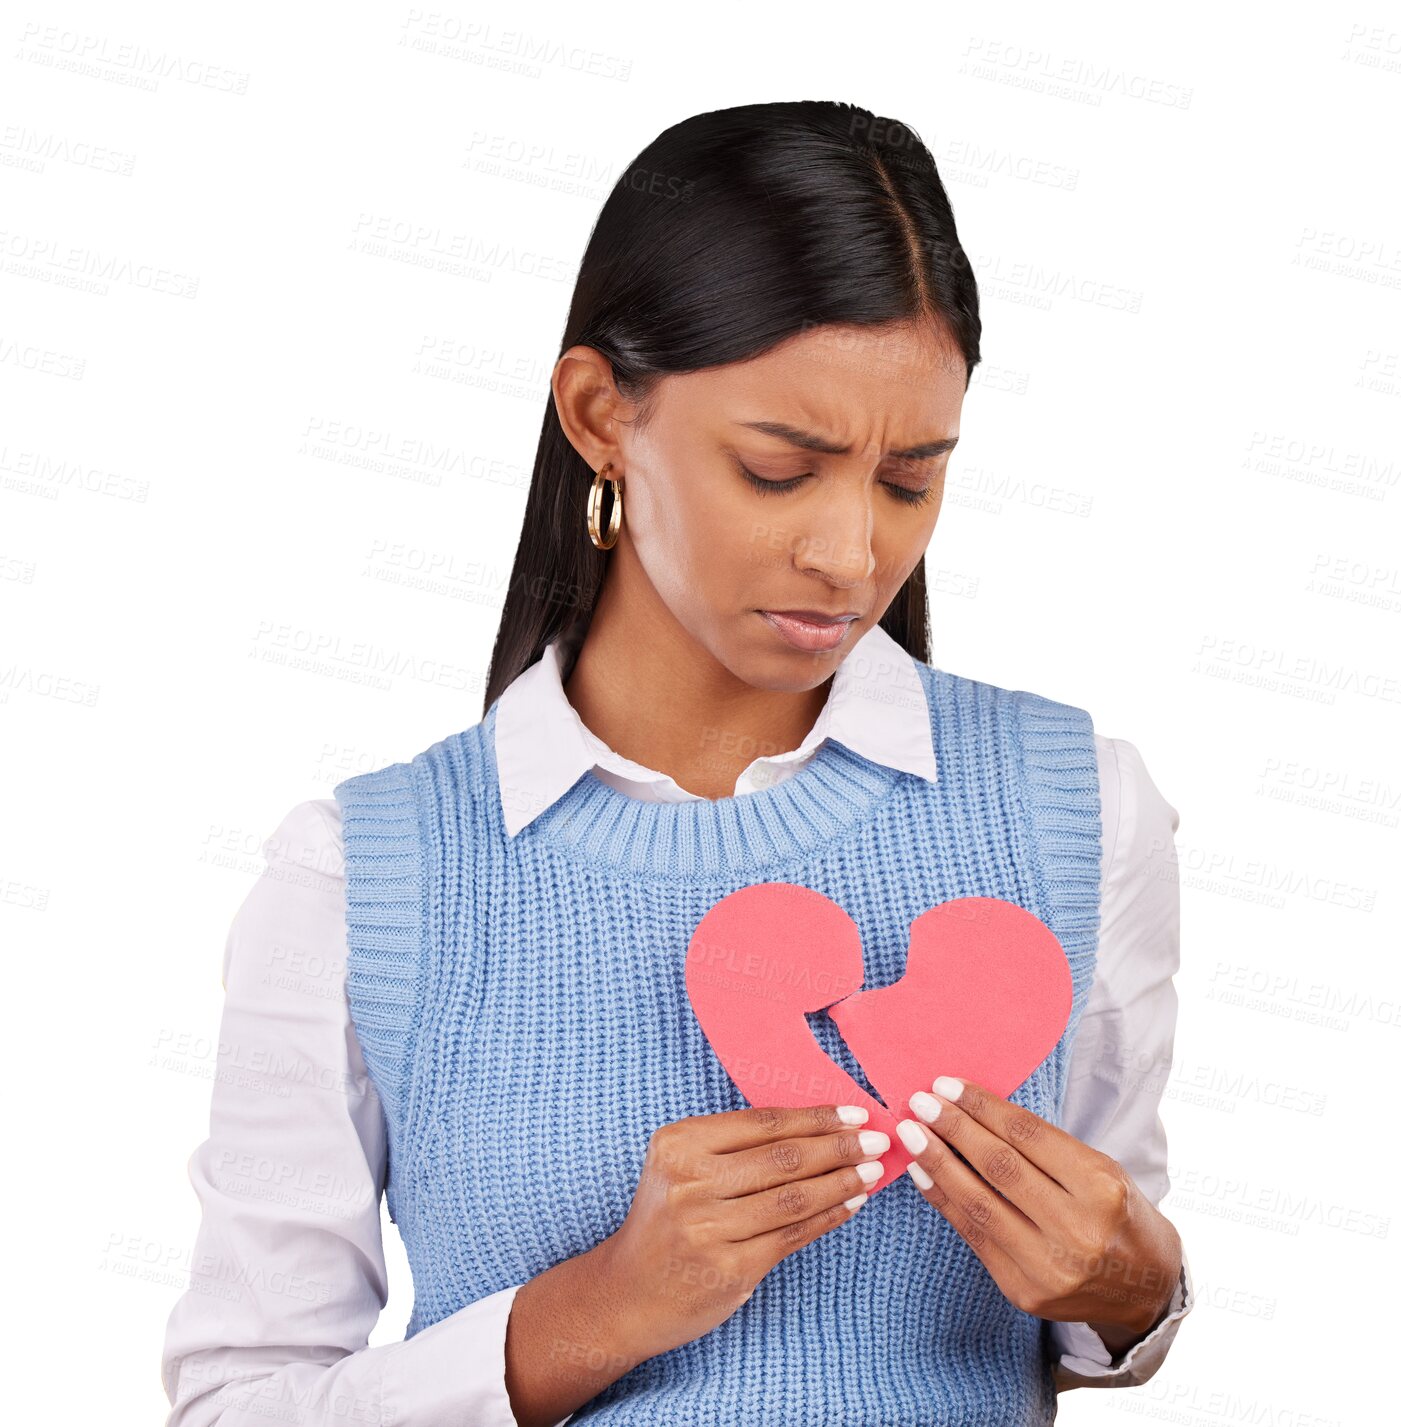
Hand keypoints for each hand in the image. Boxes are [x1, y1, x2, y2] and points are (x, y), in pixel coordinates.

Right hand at [597, 1103, 889, 1362]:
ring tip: (873, 1171)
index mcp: (679, 1144)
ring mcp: (708, 1229)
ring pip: (793, 1198)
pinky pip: (792, 1236)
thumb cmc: (668, 1220)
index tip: (855, 1112)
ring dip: (842, 1182)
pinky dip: (828, 1217)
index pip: (762, 1123)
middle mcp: (690, 1183)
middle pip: (782, 1158)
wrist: (627, 1293)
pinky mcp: (729, 1269)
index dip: (815, 1117)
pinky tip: (851, 1204)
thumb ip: (735, 1146)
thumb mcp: (681, 1167)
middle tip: (877, 1139)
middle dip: (839, 1146)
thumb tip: (818, 1127)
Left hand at [896, 1077, 1181, 1353]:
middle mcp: (1077, 1230)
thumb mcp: (1099, 1170)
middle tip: (919, 1102)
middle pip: (999, 1167)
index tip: (946, 1085)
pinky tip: (922, 1173)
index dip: (981, 1107)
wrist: (1144, 1291)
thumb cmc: (1116, 1214)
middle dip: (953, 1129)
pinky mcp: (1024, 1291)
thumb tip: (972, 1110)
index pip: (1027, 1136)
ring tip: (910, 1133)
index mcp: (1102, 1188)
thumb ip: (1044, 1147)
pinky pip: (972, 1236)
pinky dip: (943, 1200)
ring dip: (937, 1163)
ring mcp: (1049, 1267)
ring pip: (978, 1203)